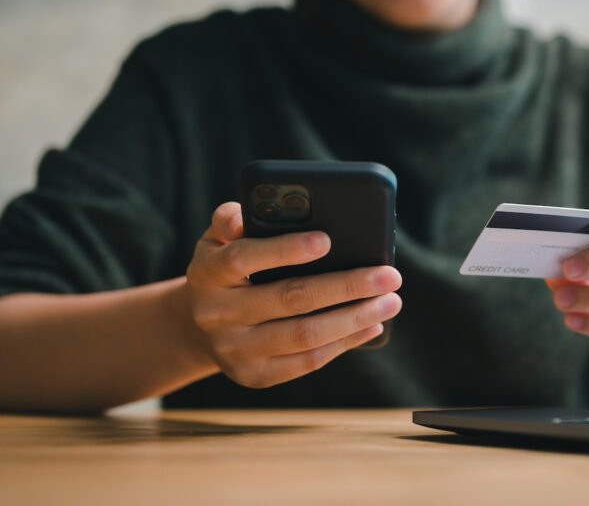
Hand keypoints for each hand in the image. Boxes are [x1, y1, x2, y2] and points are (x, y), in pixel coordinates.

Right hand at [183, 202, 401, 388]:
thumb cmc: (225, 270)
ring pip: (304, 335)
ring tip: (390, 301)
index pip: (243, 258)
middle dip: (346, 285)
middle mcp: (216, 314)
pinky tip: (371, 324)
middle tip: (388, 275)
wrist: (199, 327)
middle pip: (289, 299)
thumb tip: (247, 212)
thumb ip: (231, 220)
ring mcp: (234, 349)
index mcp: (207, 272)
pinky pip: (307, 361)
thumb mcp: (218, 240)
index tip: (326, 239)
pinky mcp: (254, 375)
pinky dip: (344, 343)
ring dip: (354, 318)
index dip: (285, 250)